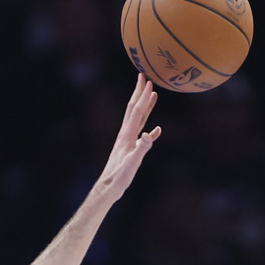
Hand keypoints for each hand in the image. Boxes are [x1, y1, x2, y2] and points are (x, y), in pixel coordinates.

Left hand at [92, 75, 160, 202]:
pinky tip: (156, 129)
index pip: (136, 111)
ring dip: (144, 105)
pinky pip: (142, 134)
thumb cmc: (119, 177)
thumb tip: (149, 134)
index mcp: (127, 135)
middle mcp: (126, 134)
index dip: (143, 96)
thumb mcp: (132, 163)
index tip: (149, 82)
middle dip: (139, 92)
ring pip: (137, 118)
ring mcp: (127, 141)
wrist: (109, 187)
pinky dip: (149, 129)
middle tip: (144, 77)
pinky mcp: (130, 149)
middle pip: (134, 108)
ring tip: (150, 94)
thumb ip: (141, 148)